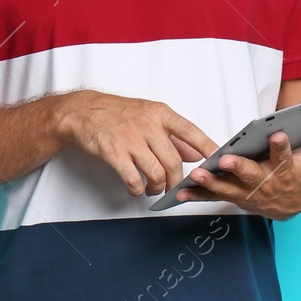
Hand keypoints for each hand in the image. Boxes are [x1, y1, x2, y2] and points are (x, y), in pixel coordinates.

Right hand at [55, 90, 218, 196]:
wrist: (83, 111)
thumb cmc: (117, 113)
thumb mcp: (149, 116)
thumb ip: (173, 135)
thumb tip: (196, 153)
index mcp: (160, 114)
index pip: (190, 131)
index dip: (206, 146)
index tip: (217, 159)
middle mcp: (148, 124)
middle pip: (174, 161)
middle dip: (175, 180)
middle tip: (171, 187)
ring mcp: (131, 139)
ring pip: (156, 173)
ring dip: (157, 187)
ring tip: (152, 189)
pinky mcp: (114, 152)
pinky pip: (133, 179)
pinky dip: (137, 189)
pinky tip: (135, 188)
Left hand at [178, 117, 300, 220]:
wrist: (299, 200)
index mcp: (290, 174)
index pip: (287, 160)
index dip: (282, 149)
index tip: (277, 135)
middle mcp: (269, 188)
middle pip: (254, 178)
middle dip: (239, 170)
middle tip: (224, 161)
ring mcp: (252, 196)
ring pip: (231, 190)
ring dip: (212, 184)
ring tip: (195, 176)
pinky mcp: (237, 198)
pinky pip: (216, 197)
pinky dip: (199, 196)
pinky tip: (180, 191)